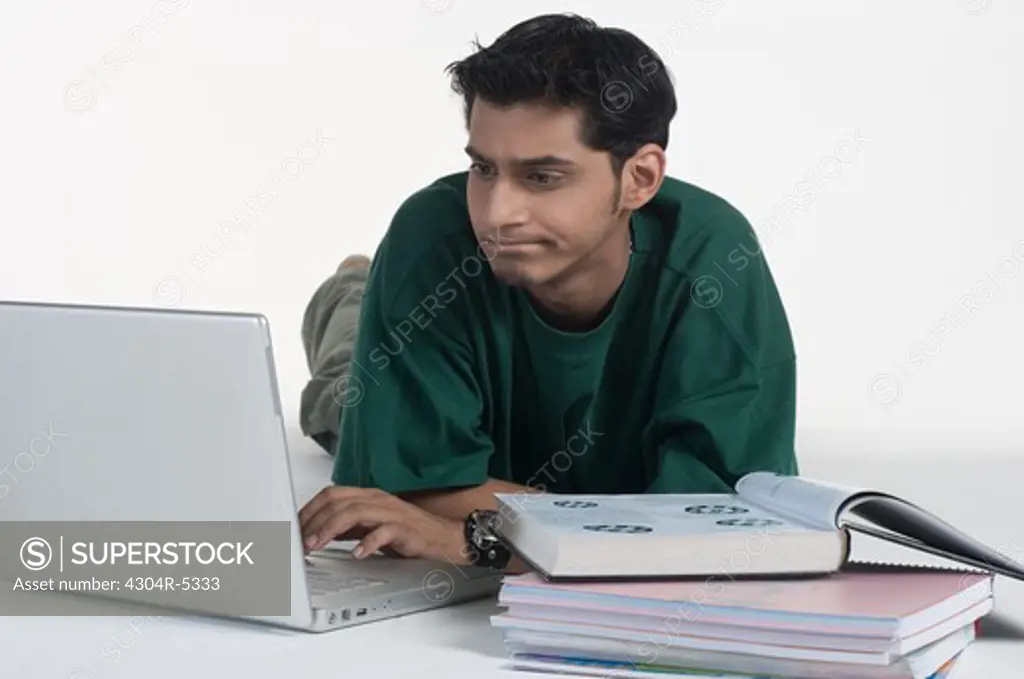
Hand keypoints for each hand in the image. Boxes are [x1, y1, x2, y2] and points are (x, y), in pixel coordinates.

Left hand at [298, 486, 468, 563]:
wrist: (442, 537)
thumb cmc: (407, 531)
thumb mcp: (370, 527)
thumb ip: (347, 527)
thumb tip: (316, 532)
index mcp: (367, 496)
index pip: (331, 494)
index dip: (309, 510)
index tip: (294, 528)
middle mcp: (377, 499)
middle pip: (338, 501)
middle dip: (314, 520)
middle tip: (300, 541)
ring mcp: (391, 512)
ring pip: (355, 512)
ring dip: (331, 528)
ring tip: (316, 545)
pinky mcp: (404, 529)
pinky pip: (384, 532)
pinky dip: (368, 543)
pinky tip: (357, 554)